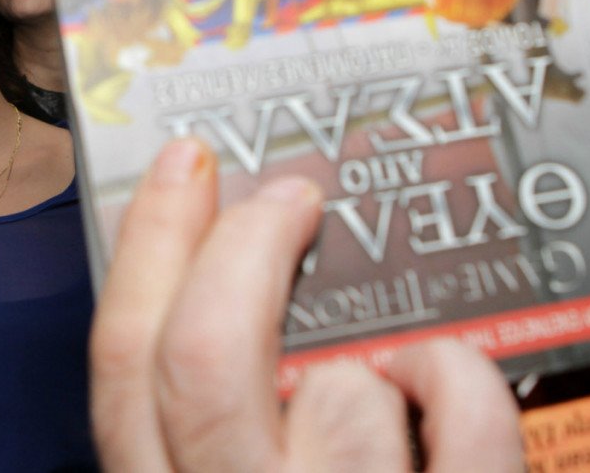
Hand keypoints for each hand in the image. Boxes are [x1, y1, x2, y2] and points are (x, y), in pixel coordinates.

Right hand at [89, 138, 522, 470]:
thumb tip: (218, 284)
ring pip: (343, 392)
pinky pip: (464, 422)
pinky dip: (462, 377)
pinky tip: (446, 379)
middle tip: (292, 197)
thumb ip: (201, 421)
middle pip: (203, 359)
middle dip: (244, 248)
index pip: (124, 364)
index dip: (152, 248)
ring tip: (384, 371)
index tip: (189, 168)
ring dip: (370, 359)